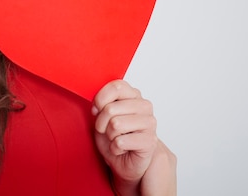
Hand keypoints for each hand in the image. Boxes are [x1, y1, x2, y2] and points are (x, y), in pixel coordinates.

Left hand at [92, 80, 175, 194]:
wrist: (124, 160)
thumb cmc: (113, 136)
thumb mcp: (102, 115)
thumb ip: (101, 103)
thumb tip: (97, 103)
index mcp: (134, 95)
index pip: (116, 86)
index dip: (100, 99)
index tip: (97, 109)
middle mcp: (144, 106)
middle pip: (110, 108)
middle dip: (101, 123)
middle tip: (106, 130)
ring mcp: (150, 123)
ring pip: (115, 124)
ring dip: (109, 136)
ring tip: (115, 138)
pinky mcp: (149, 141)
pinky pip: (120, 142)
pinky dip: (115, 148)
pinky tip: (122, 148)